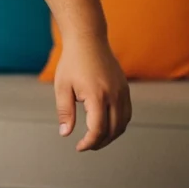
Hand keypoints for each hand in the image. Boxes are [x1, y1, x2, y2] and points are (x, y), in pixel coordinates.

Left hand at [53, 35, 130, 150]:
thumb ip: (65, 112)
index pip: (98, 130)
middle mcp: (114, 96)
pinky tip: (106, 126)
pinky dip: (119, 124)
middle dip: (100, 142)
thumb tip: (66, 134)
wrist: (88, 40)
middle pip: (113, 130)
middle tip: (87, 146)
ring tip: (96, 139)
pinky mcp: (126, 89)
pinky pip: (127, 113)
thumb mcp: (62, 87)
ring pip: (123, 124)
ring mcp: (123, 92)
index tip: (79, 147)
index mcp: (97, 96)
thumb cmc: (72, 63)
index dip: (89, 143)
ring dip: (112, 136)